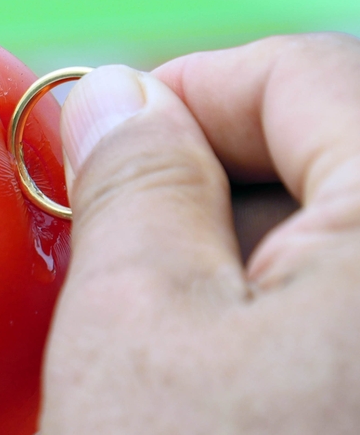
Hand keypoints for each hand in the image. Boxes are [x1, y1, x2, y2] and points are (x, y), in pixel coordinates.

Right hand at [33, 33, 359, 434]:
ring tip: (155, 324)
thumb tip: (117, 98)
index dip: (181, 89)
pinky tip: (211, 361)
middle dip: (199, 179)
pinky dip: (265, 302)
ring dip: (226, 249)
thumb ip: (132, 180)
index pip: (302, 73)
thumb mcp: (137, 321)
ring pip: (326, 228)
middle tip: (111, 239)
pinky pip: (332, 299)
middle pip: (321, 149)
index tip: (101, 135)